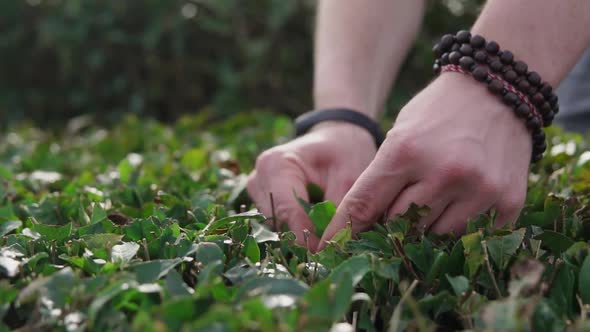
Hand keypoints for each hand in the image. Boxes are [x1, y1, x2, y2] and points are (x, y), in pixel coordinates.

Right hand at [248, 121, 376, 250]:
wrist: (335, 140)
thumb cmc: (343, 152)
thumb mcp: (349, 176)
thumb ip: (339, 211)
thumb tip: (333, 246)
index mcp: (275, 165)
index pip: (286, 210)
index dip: (305, 237)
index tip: (325, 255)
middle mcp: (258, 179)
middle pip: (279, 222)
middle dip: (305, 237)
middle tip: (333, 246)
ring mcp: (257, 192)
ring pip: (278, 227)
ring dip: (302, 234)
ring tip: (329, 233)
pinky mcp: (263, 202)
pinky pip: (279, 225)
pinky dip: (298, 229)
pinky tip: (319, 227)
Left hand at [318, 74, 531, 248]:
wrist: (499, 90)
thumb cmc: (438, 113)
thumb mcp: (399, 133)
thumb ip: (381, 177)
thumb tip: (365, 226)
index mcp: (406, 151)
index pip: (364, 204)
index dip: (344, 230)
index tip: (329, 247)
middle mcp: (443, 173)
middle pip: (399, 226)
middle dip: (391, 225)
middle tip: (394, 216)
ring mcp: (479, 189)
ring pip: (435, 237)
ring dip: (426, 228)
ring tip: (434, 201)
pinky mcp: (507, 202)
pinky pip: (472, 236)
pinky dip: (459, 227)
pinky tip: (461, 202)